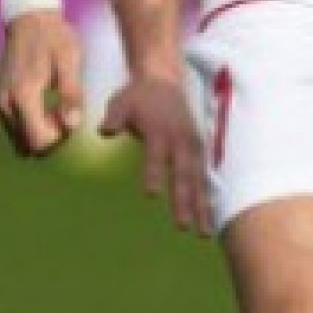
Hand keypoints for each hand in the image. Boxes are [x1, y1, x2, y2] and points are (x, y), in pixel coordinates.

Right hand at [0, 11, 83, 155]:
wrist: (30, 19)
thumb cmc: (55, 38)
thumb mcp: (70, 62)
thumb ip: (71, 95)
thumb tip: (72, 126)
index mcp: (23, 95)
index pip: (39, 141)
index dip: (60, 138)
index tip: (71, 115)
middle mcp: (5, 103)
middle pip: (28, 146)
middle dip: (51, 138)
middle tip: (66, 113)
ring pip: (20, 140)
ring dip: (41, 133)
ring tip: (56, 109)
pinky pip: (15, 128)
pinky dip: (31, 125)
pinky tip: (44, 106)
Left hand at [101, 71, 211, 234]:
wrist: (164, 79)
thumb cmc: (138, 95)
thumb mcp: (121, 101)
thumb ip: (115, 117)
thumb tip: (104, 130)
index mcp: (160, 132)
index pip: (156, 156)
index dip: (153, 174)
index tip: (151, 194)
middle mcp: (180, 142)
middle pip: (183, 176)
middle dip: (184, 202)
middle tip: (183, 227)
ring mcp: (192, 147)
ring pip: (198, 182)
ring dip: (202, 208)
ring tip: (204, 234)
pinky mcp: (198, 151)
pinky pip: (204, 178)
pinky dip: (207, 199)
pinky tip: (209, 219)